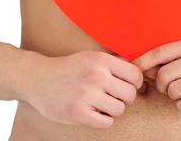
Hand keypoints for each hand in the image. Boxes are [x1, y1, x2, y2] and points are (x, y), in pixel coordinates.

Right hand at [22, 51, 143, 128]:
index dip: (135, 83)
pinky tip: (93, 112)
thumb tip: (142, 72)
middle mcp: (96, 76)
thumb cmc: (69, 69)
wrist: (38, 78)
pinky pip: (106, 122)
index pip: (135, 75)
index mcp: (101, 60)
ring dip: (113, 109)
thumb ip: (114, 64)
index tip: (126, 86)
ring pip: (119, 109)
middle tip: (112, 96)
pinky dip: (103, 120)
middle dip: (124, 97)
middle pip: (130, 94)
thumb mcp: (91, 58)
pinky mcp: (78, 113)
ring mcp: (86, 95)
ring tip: (100, 104)